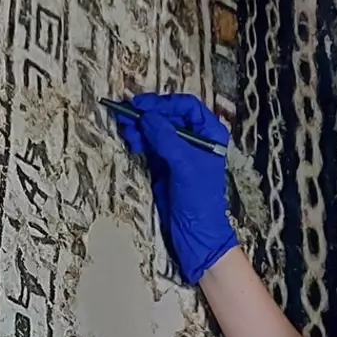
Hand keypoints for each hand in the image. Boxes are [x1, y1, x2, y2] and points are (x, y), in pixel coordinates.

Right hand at [110, 93, 236, 283]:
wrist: (194, 232)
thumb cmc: (199, 199)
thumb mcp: (184, 165)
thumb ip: (166, 138)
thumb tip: (147, 116)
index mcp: (210, 133)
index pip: (186, 106)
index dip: (163, 103)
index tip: (141, 105)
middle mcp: (195, 138)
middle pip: (168, 115)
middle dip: (148, 115)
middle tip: (127, 115)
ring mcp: (178, 151)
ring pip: (156, 129)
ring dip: (140, 128)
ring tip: (128, 133)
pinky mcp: (164, 164)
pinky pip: (150, 144)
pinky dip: (139, 140)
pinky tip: (132, 142)